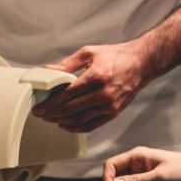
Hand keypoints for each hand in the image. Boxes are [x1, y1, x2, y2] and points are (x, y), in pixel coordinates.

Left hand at [31, 40, 152, 132]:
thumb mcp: (89, 53)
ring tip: (49, 118)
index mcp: (96, 77)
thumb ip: (67, 64)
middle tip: (39, 114)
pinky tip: (64, 124)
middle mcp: (103, 94)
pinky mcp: (113, 113)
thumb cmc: (115, 56)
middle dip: (51, 114)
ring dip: (61, 121)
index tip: (38, 108)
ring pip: (79, 119)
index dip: (49, 104)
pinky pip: (90, 125)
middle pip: (70, 109)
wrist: (142, 63)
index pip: (66, 95)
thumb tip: (47, 70)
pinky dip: (75, 127)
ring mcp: (109, 106)